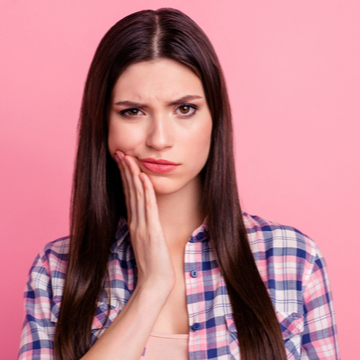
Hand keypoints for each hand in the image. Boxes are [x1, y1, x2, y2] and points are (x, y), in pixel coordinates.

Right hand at [114, 150, 175, 291]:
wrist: (154, 283)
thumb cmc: (152, 264)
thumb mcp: (145, 242)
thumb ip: (142, 227)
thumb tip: (142, 216)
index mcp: (134, 223)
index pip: (128, 195)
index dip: (124, 178)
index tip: (122, 162)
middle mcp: (136, 222)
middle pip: (129, 192)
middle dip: (125, 171)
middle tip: (120, 153)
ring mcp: (142, 226)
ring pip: (136, 196)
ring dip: (133, 176)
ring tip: (129, 159)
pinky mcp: (152, 231)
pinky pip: (148, 208)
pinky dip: (146, 191)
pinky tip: (143, 178)